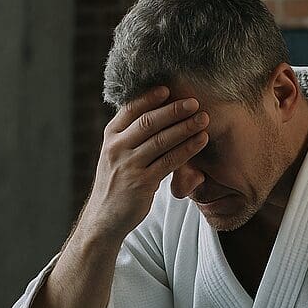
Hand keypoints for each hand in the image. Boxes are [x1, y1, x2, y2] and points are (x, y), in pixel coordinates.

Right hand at [84, 85, 208, 238]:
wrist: (104, 218)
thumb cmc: (116, 184)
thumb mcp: (115, 156)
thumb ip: (130, 136)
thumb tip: (155, 114)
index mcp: (110, 136)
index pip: (130, 109)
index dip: (150, 97)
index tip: (168, 88)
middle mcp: (117, 148)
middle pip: (148, 122)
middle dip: (174, 110)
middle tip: (194, 102)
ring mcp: (129, 165)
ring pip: (161, 140)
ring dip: (185, 128)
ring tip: (203, 119)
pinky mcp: (142, 183)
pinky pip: (169, 162)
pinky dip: (187, 149)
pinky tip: (200, 141)